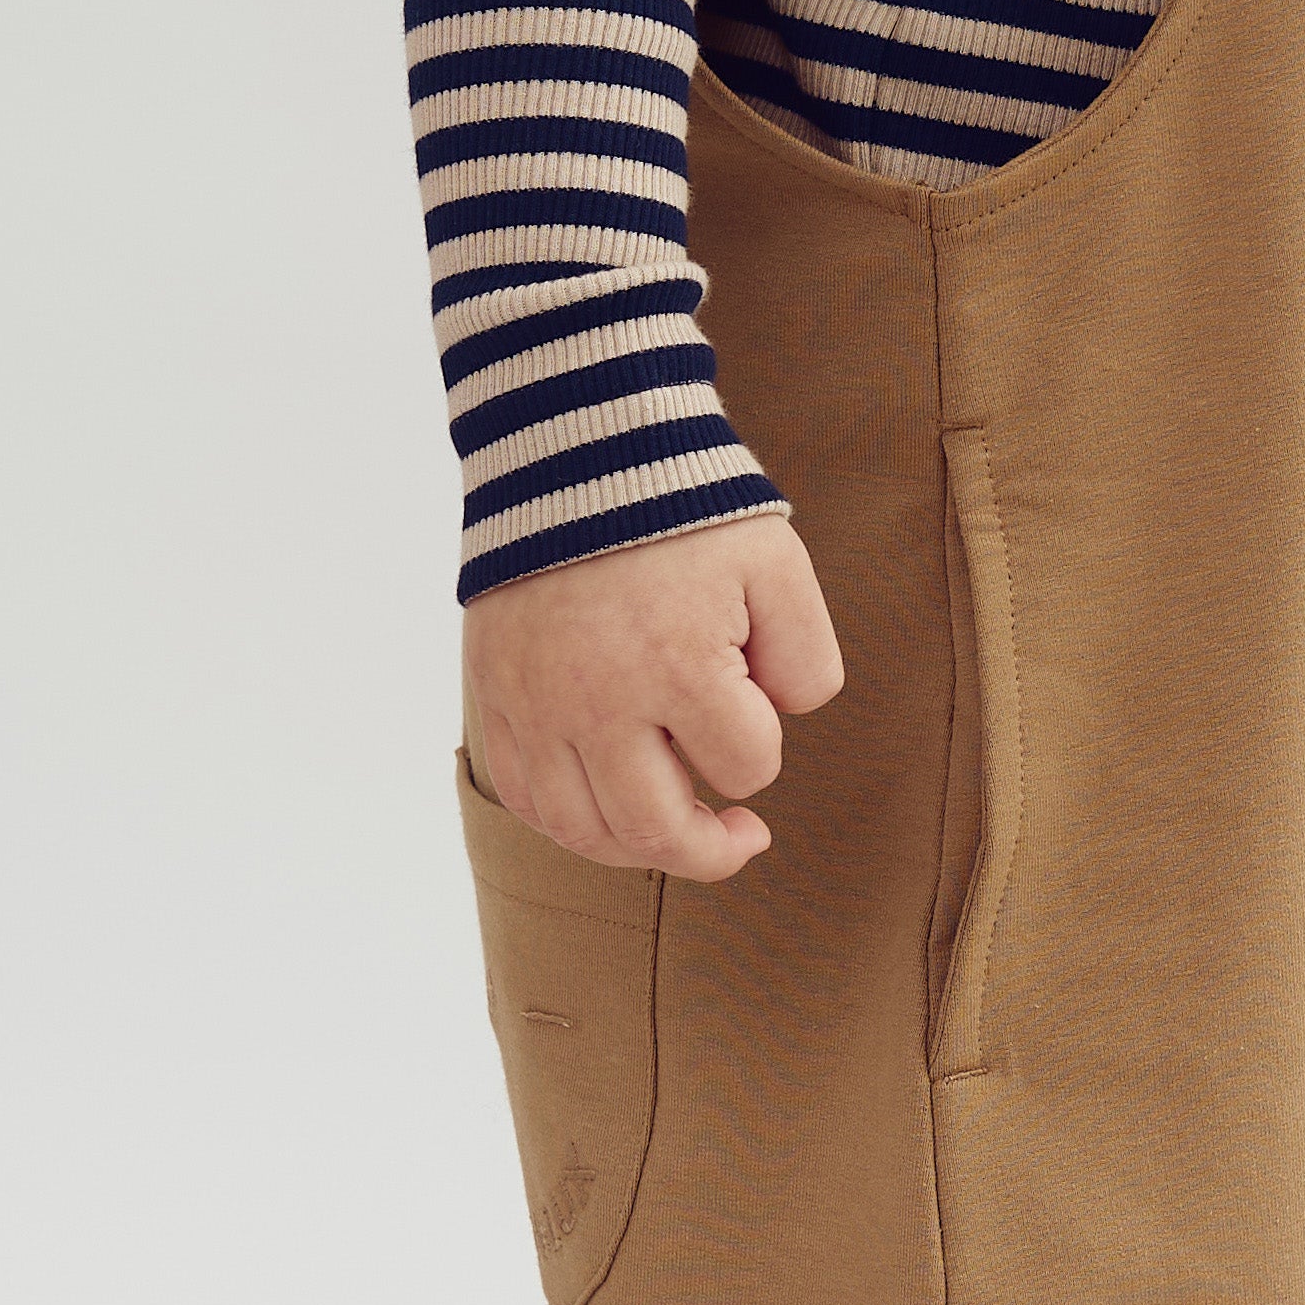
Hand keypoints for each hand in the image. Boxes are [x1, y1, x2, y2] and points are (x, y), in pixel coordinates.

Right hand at [463, 517, 845, 878]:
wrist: (574, 452)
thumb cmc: (686, 512)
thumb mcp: (777, 566)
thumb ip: (808, 656)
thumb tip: (781, 720)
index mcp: (678, 669)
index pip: (746, 766)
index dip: (764, 746)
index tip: (756, 702)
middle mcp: (597, 703)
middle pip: (657, 830)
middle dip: (713, 851)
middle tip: (744, 839)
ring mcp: (536, 706)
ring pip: (582, 831)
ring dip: (639, 849)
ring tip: (676, 833)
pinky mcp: (496, 695)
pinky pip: (520, 795)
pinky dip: (566, 821)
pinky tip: (604, 808)